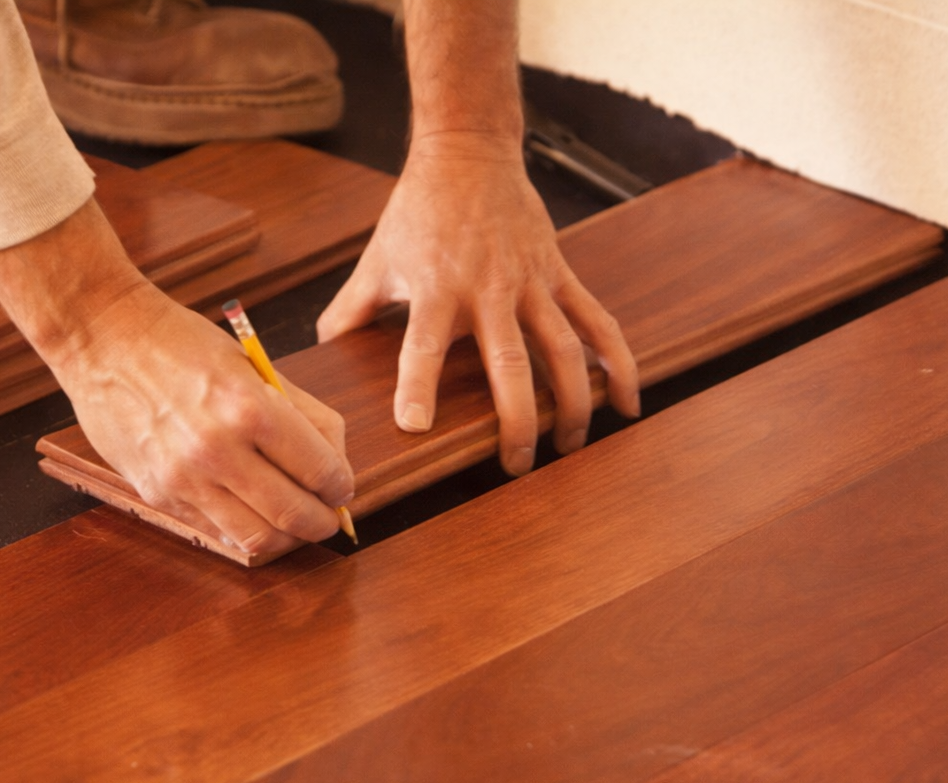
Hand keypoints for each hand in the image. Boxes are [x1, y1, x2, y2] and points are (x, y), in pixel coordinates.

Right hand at [0, 199, 352, 555]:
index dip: (342, 486)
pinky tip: (252, 515)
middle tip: (329, 516)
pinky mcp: (157, 493)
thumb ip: (302, 412)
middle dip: (324, 522)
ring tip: (294, 523)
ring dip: (288, 538)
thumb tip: (336, 460)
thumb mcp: (253, 365)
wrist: (104, 339)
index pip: (321, 470)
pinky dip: (244, 531)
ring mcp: (183, 478)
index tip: (343, 487)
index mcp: (250, 407)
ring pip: (258, 538)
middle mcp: (217, 449)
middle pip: (295, 514)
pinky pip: (216, 532)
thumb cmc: (181, 344)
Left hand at [317, 131, 640, 476]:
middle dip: (516, 420)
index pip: (422, 344)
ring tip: (571, 446)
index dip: (417, 386)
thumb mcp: (375, 258)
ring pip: (565, 350)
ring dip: (573, 403)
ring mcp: (530, 282)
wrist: (469, 151)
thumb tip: (321, 352)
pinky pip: (597, 322)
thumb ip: (349, 309)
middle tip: (515, 466)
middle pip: (509, 364)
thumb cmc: (417, 211)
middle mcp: (487, 288)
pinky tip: (627, 402)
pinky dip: (619, 363)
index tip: (415, 427)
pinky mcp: (560, 273)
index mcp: (436, 288)